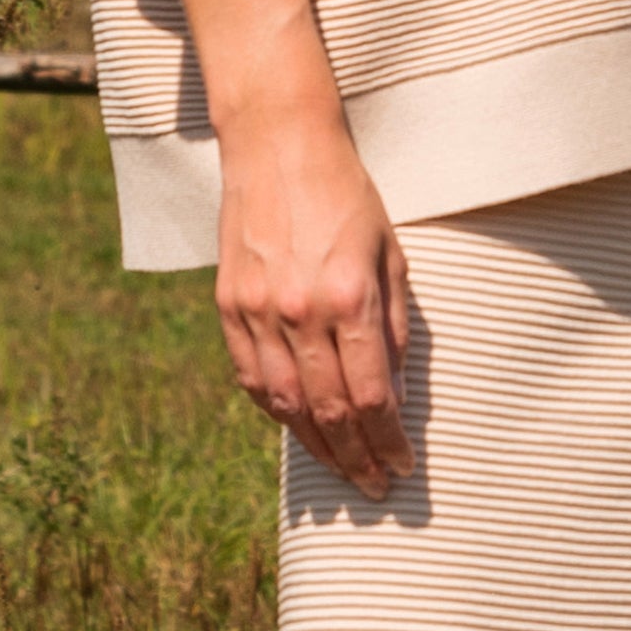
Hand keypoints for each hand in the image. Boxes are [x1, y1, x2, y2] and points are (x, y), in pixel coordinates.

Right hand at [216, 102, 414, 499]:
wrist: (278, 143)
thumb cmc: (347, 196)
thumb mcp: (390, 256)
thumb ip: (394, 329)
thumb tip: (394, 396)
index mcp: (348, 299)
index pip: (371, 397)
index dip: (388, 442)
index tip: (402, 466)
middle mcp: (300, 311)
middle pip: (330, 411)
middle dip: (356, 458)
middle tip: (374, 487)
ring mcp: (258, 311)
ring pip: (285, 404)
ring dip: (316, 446)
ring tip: (340, 468)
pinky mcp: (229, 305)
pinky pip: (250, 377)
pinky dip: (275, 411)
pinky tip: (298, 427)